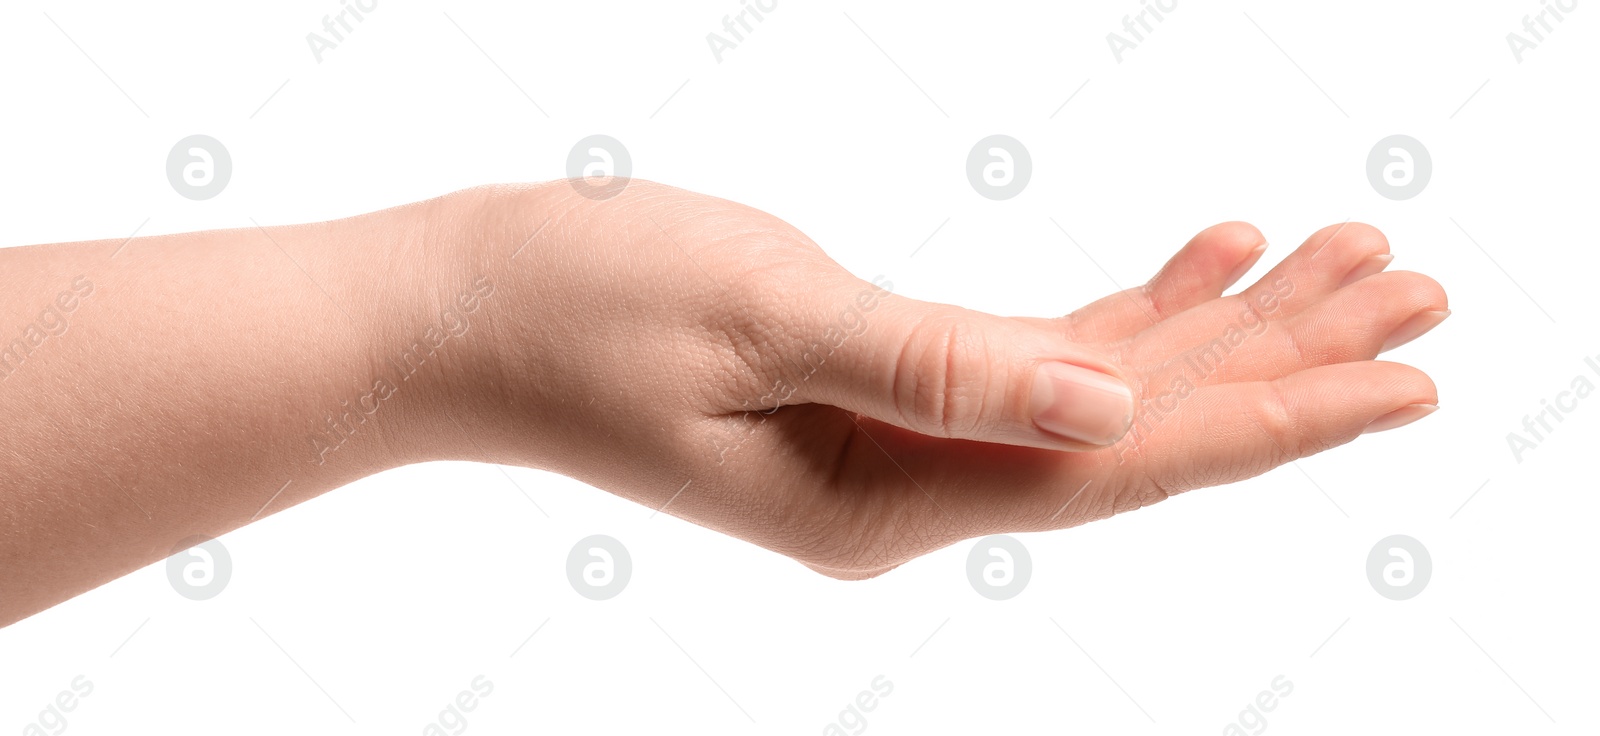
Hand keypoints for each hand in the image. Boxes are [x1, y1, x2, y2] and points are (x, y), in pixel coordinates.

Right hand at [455, 181, 1446, 577]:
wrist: (460, 314)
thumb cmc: (577, 309)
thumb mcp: (764, 321)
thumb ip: (943, 369)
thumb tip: (1111, 406)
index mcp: (888, 500)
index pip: (1122, 466)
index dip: (1274, 415)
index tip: (1408, 375)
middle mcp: (914, 494)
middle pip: (1139, 434)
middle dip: (1283, 361)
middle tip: (1421, 290)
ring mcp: (899, 450)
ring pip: (1101, 391)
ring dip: (1219, 327)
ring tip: (1341, 257)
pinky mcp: (881, 392)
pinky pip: (1035, 360)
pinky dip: (1122, 309)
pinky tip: (1200, 260)